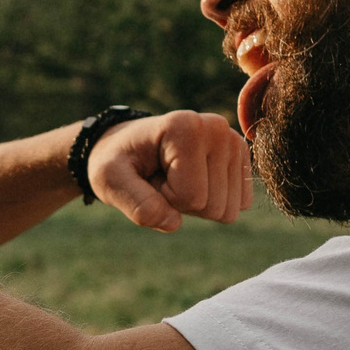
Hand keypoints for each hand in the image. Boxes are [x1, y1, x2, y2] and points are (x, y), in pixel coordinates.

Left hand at [87, 111, 251, 231]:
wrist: (129, 146)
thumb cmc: (117, 162)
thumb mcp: (109, 180)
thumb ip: (136, 203)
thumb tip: (174, 223)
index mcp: (185, 127)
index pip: (192, 196)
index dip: (165, 198)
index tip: (150, 176)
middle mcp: (216, 128)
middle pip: (214, 206)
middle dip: (183, 203)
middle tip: (162, 178)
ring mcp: (232, 141)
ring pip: (228, 210)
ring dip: (197, 203)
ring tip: (175, 178)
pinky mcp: (240, 157)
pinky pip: (239, 204)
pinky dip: (213, 200)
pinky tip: (194, 179)